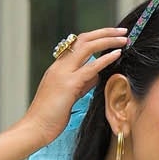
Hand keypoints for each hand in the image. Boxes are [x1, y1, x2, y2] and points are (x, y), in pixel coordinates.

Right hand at [23, 28, 130, 148]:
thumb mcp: (68, 97)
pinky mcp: (69, 84)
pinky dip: (105, 58)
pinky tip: (117, 53)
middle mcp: (60, 66)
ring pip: (87, 47)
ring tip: (124, 38)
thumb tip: (96, 75)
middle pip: (83, 39)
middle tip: (122, 30)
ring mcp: (63, 73)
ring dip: (108, 40)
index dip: (96, 37)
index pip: (77, 44)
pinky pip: (90, 67)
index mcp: (58, 68)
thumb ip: (81, 84)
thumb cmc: (49, 118)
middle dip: (104, 32)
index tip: (111, 36)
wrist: (34, 129)